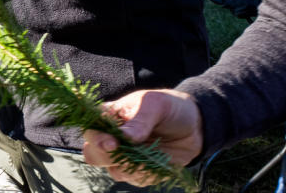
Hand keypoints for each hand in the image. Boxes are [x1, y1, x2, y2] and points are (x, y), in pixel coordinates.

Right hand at [81, 89, 203, 186]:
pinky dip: (148, 174)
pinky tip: (160, 161)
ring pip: (114, 171)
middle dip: (107, 157)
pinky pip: (136, 179)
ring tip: (152, 155)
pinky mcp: (139, 170)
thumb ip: (140, 120)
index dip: (95, 138)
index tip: (112, 143)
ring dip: (133, 167)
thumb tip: (125, 137)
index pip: (90, 128)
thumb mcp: (156, 105)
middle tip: (129, 153)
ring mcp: (124, 156)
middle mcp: (112, 138)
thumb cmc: (170, 107)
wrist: (195, 126)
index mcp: (110, 116)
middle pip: (93, 154)